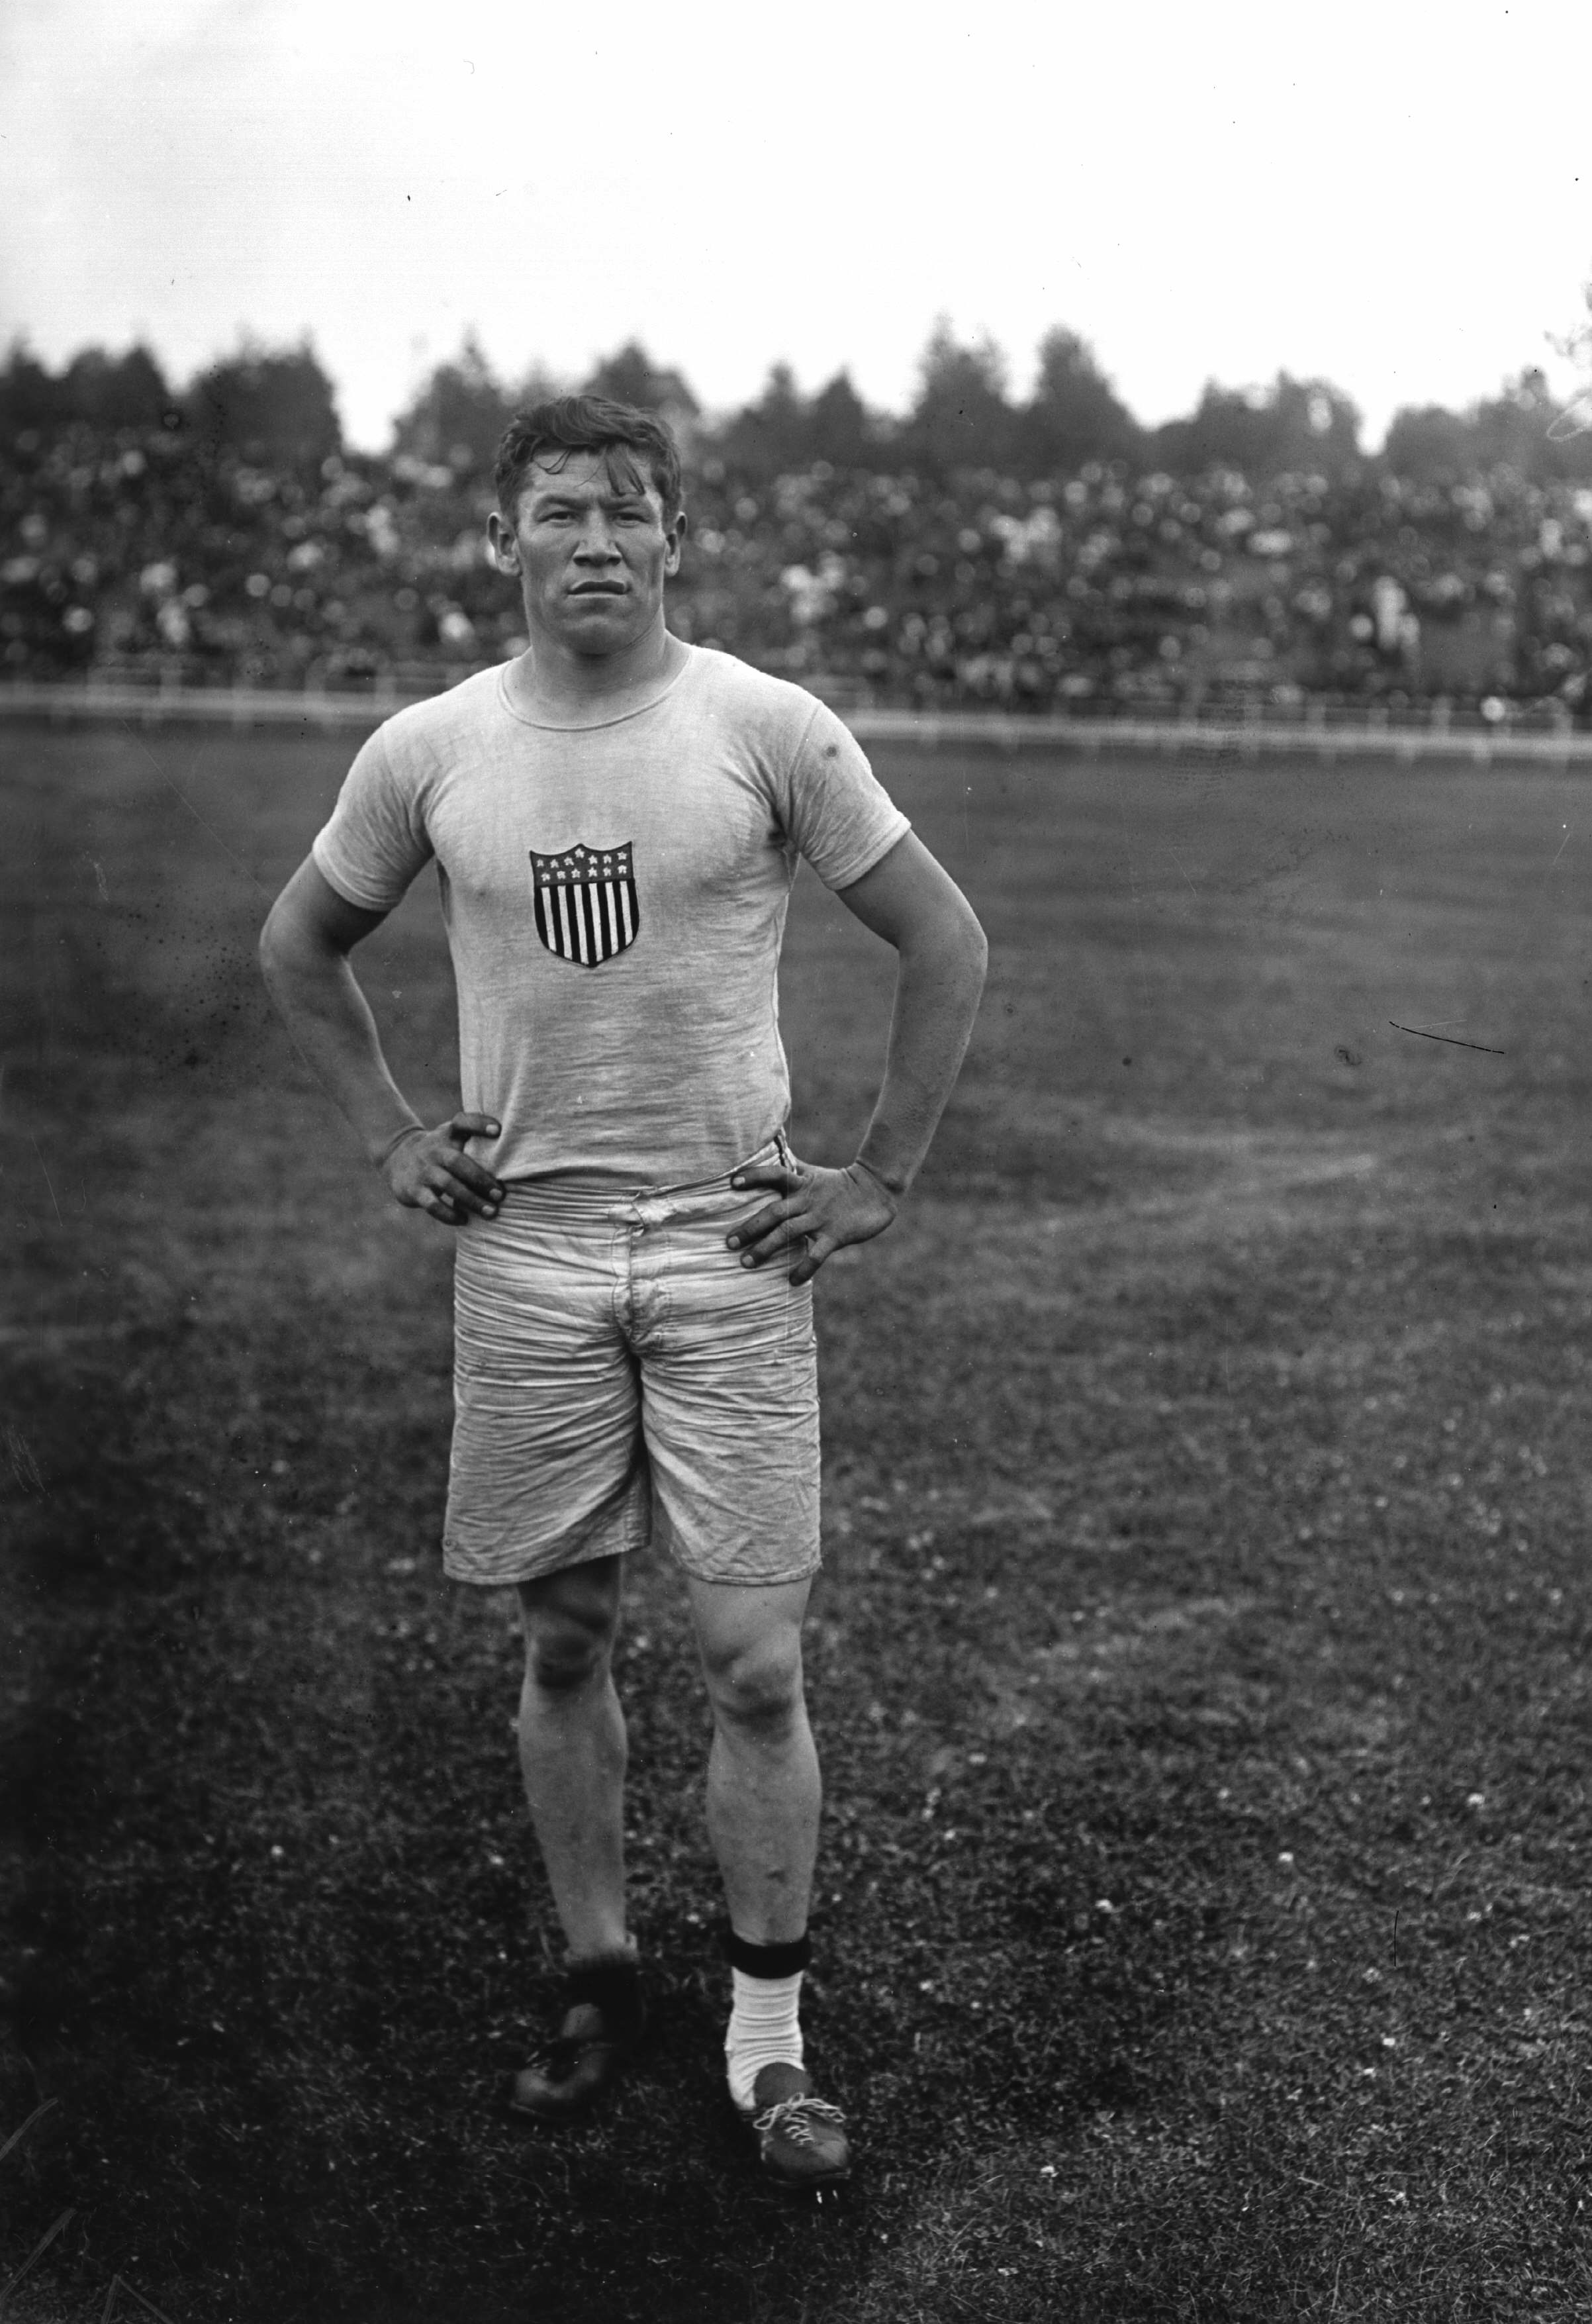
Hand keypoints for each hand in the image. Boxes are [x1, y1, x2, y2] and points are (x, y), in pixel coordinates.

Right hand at [379, 1112, 504, 1228]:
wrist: (397, 1157)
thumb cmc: (440, 1150)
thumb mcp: (452, 1138)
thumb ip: (475, 1142)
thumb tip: (516, 1159)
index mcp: (448, 1134)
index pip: (462, 1122)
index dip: (478, 1124)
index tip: (497, 1130)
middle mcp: (435, 1150)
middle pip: (458, 1162)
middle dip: (481, 1179)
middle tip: (500, 1195)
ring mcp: (423, 1170)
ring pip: (447, 1185)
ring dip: (470, 1200)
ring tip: (491, 1212)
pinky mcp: (414, 1190)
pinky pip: (432, 1204)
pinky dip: (449, 1214)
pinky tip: (464, 1220)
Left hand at [726, 1150, 898, 1284]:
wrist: (876, 1190)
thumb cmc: (838, 1184)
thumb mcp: (813, 1174)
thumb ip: (791, 1170)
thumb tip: (768, 1153)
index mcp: (802, 1183)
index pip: (775, 1174)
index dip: (755, 1177)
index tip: (733, 1183)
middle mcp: (808, 1200)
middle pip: (774, 1212)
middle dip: (750, 1227)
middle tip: (729, 1242)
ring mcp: (821, 1219)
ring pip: (789, 1233)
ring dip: (766, 1248)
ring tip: (746, 1263)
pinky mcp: (836, 1236)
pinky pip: (817, 1255)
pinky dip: (804, 1268)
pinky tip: (792, 1280)